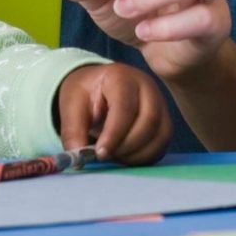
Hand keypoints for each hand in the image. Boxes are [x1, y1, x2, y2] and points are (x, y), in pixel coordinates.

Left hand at [54, 63, 171, 165]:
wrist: (98, 88)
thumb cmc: (86, 95)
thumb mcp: (71, 106)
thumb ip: (72, 131)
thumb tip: (79, 158)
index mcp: (121, 77)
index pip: (125, 106)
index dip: (114, 133)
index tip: (100, 153)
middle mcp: (147, 87)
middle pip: (149, 120)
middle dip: (127, 145)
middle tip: (106, 156)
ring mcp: (160, 103)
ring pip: (160, 134)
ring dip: (137, 153)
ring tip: (115, 156)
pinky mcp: (164, 120)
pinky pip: (163, 143)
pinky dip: (146, 156)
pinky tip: (127, 157)